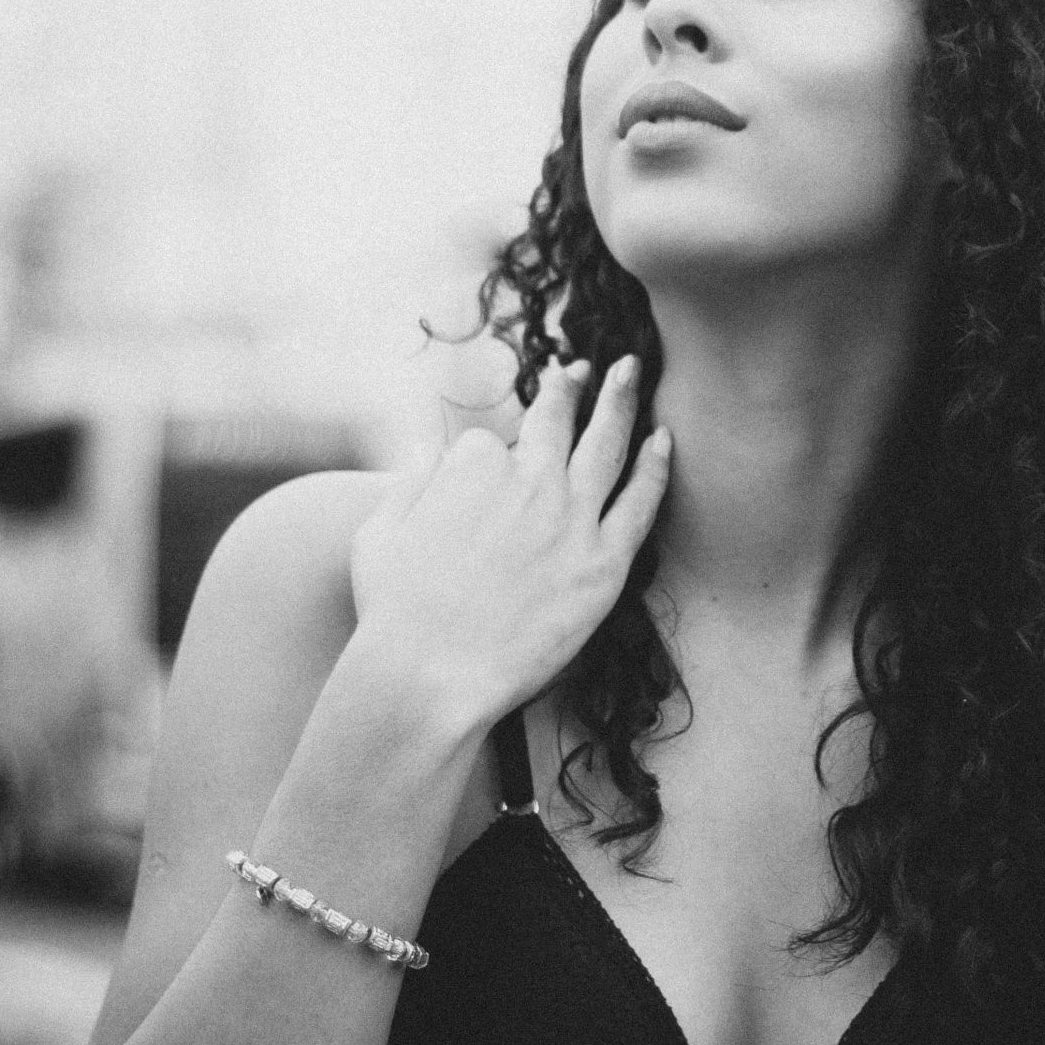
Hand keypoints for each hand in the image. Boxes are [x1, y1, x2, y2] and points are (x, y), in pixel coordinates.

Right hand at [348, 357, 670, 725]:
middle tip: (581, 369)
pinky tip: (664, 439)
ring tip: (632, 371)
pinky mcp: (605, 563)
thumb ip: (412, 483)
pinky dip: (655, 466)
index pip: (491, 446)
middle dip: (569, 388)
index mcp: (475, 465)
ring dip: (621, 400)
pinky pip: (640, 502)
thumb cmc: (395, 612)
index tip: (489, 473)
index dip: (487, 464)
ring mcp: (573, 518)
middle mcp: (530, 479)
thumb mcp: (380, 531)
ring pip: (606, 444)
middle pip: (556, 420)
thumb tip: (433, 454)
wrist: (431, 675)